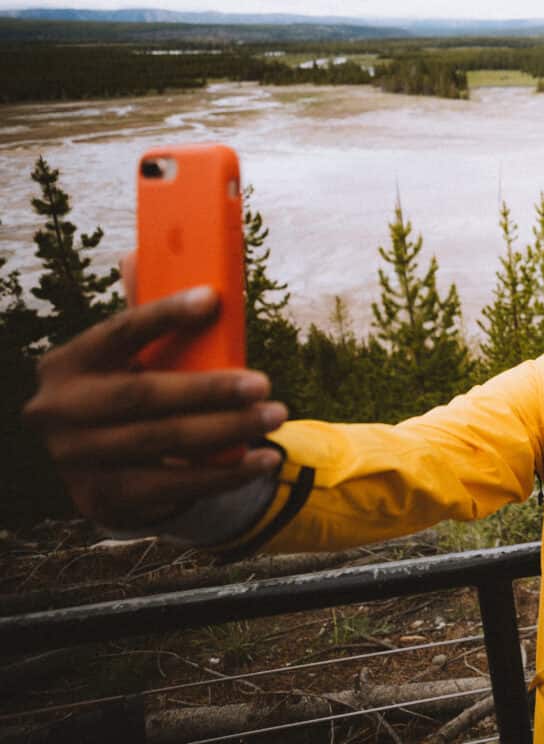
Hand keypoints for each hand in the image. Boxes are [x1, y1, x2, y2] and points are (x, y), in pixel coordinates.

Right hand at [23, 284, 285, 529]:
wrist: (99, 470)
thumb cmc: (128, 393)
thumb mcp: (128, 358)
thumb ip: (143, 316)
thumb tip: (138, 254)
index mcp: (68, 363)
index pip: (119, 331)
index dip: (164, 314)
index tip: (214, 298)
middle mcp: (59, 411)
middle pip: (143, 396)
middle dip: (210, 390)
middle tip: (265, 384)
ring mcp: (76, 459)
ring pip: (163, 443)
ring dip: (228, 431)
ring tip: (275, 417)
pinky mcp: (103, 498)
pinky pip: (173, 486)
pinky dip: (223, 475)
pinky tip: (263, 461)